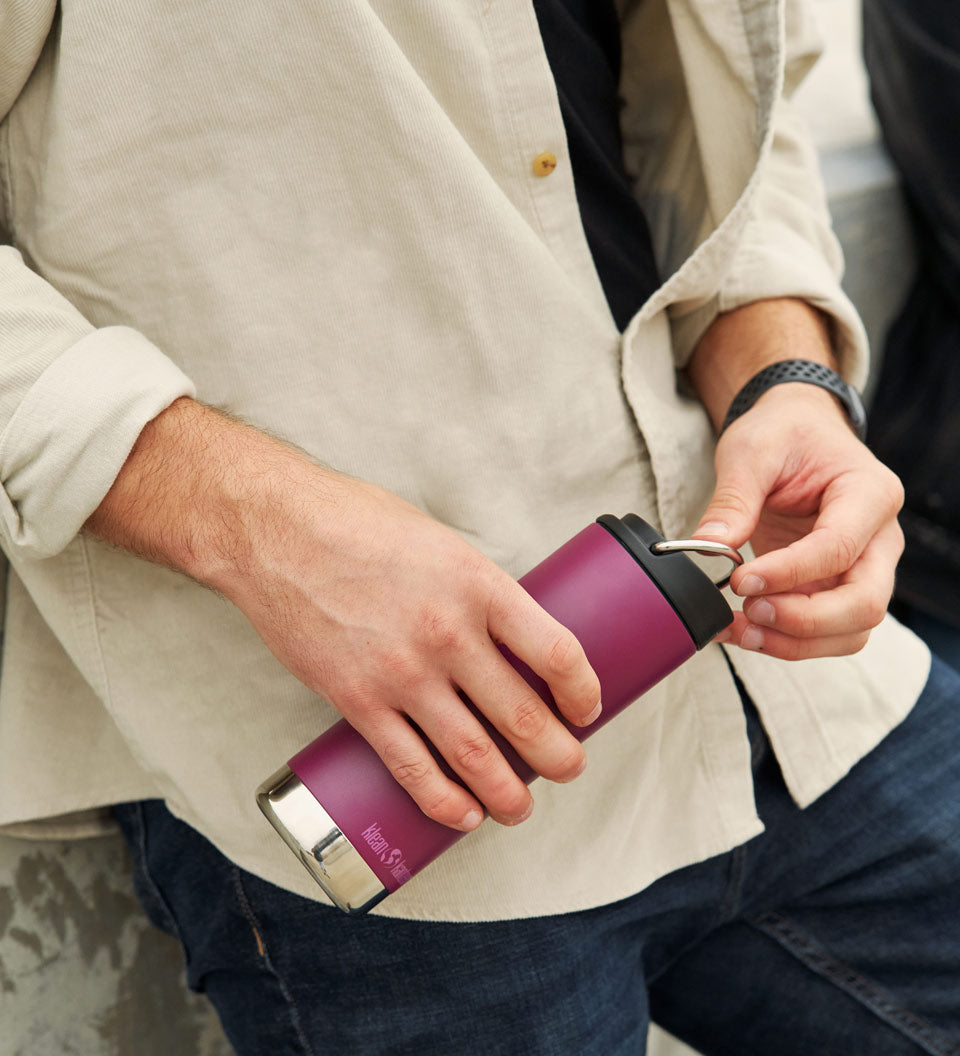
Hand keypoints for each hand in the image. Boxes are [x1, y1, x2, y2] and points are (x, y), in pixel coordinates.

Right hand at [86, 399, 601, 830]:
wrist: (276, 531)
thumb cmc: (358, 524)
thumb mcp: (441, 543)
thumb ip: (478, 591)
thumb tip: (510, 637)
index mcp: (479, 585)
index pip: (558, 653)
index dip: (584, 693)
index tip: (586, 708)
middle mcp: (449, 634)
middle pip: (525, 716)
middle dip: (559, 756)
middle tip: (569, 767)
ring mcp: (402, 673)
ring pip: (473, 754)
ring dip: (508, 793)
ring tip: (521, 807)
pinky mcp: (357, 700)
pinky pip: (410, 766)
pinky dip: (443, 801)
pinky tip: (463, 814)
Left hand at [694, 383, 903, 658]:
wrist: (796, 432)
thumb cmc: (783, 434)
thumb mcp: (751, 451)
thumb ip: (733, 500)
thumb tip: (707, 547)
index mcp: (870, 494)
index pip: (839, 549)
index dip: (789, 573)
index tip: (740, 579)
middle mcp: (880, 539)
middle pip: (864, 605)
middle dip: (803, 622)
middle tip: (748, 610)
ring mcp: (864, 569)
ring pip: (850, 631)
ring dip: (794, 643)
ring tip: (739, 629)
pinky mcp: (837, 588)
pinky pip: (824, 632)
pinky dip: (785, 641)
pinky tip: (742, 630)